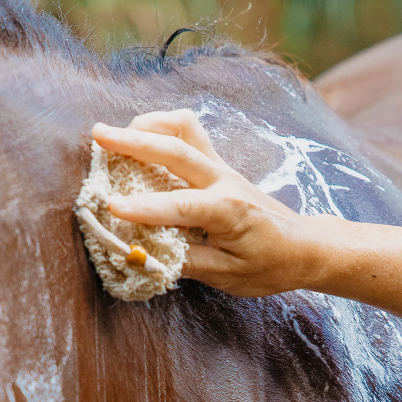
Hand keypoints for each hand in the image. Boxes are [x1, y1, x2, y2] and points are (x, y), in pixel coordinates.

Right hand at [91, 110, 316, 296]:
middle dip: (134, 141)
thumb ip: (187, 264)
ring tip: (118, 134)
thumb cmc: (270, 264)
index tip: (111, 208)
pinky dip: (163, 128)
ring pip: (185, 128)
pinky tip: (142, 138)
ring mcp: (221, 168)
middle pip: (177, 148)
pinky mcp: (218, 165)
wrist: (304, 246)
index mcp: (229, 211)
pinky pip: (190, 134)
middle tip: (98, 135)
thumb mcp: (230, 277)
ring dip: (150, 125)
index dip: (144, 208)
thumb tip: (146, 257)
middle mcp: (224, 181)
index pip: (181, 206)